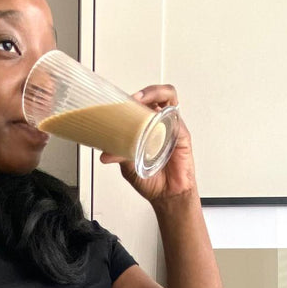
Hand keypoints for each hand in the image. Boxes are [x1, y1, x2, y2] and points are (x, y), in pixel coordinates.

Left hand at [99, 84, 196, 203]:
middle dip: (146, 91)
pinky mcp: (182, 136)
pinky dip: (166, 118)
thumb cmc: (151, 179)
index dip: (134, 97)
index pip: (142, 103)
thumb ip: (119, 155)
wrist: (167, 196)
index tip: (121, 100)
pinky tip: (157, 123)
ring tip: (143, 100)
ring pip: (169, 99)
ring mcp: (172, 128)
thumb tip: (104, 154)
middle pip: (157, 95)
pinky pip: (176, 121)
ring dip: (156, 94)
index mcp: (146, 128)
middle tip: (134, 98)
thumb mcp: (128, 166)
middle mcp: (160, 124)